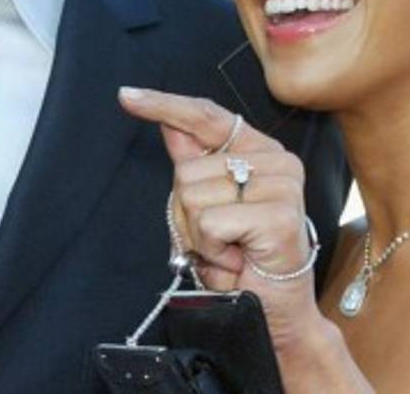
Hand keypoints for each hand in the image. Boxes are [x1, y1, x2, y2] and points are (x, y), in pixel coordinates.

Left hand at [118, 88, 321, 333]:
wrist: (273, 313)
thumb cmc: (241, 258)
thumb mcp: (208, 206)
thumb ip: (193, 163)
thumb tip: (168, 123)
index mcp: (260, 151)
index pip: (206, 116)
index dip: (163, 104)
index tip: (126, 96)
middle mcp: (277, 161)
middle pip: (187, 169)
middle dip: (186, 214)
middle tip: (218, 240)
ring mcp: (282, 186)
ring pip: (193, 196)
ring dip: (199, 236)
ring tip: (229, 251)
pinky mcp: (278, 215)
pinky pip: (210, 223)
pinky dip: (212, 251)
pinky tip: (236, 261)